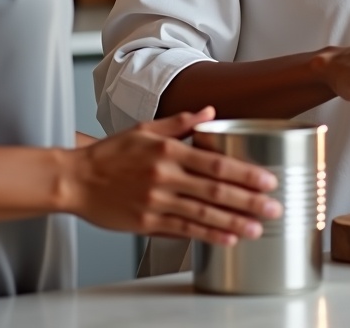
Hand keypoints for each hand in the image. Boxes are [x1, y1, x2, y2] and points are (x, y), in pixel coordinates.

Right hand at [61, 106, 280, 244]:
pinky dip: (207, 235)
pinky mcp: (146, 223)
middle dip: (249, 201)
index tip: (268, 181)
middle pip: (215, 190)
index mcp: (168, 151)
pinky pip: (183, 230)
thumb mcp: (145, 129)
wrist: (75, 180)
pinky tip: (226, 239)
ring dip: (233, 222)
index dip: (245, 174)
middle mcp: (165, 176)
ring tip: (257, 228)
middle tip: (274, 208)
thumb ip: (181, 122)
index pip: (216, 163)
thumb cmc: (110, 154)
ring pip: (202, 213)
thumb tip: (211, 110)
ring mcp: (156, 202)